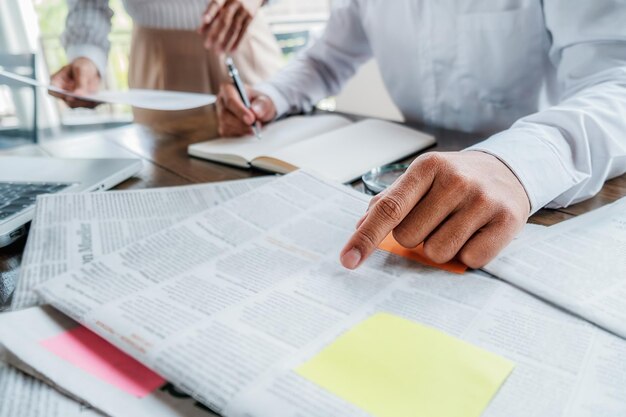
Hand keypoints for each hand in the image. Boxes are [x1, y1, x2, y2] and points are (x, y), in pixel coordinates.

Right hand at [49, 57, 100, 107]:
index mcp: (56, 83)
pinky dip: (96, 103)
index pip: (53, 92)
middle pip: (69, 102)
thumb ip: (79, 82)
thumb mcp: (81, 70)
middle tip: (90, 100)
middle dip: (80, 101)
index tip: (70, 97)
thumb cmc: (81, 65)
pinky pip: (89, 105)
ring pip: (80, 105)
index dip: (60, 96)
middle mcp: (62, 94)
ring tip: (100, 100)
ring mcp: (72, 100)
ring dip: (89, 103)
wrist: (90, 68)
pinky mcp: (83, 102)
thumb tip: (79, 95)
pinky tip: (104, 100)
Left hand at [198, 0, 262, 52]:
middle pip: (224, 20)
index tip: (203, 20)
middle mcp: (235, 2)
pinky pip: (243, 31)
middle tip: (207, 45)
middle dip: (215, 33)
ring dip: (226, 41)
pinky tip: (231, 50)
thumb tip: (200, 32)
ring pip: (234, 28)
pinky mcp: (250, 17)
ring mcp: (243, 10)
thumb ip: (210, 14)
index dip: (210, 12)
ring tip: (218, 52)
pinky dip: (237, 41)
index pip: (216, 4)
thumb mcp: (221, 1)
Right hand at [216, 82, 275, 135]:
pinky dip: (240, 134)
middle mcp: (221, 101)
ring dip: (242, 130)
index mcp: (229, 88)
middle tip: (255, 128)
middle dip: (241, 124)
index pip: (231, 101)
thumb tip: (256, 112)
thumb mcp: (265, 100)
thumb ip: (262, 104)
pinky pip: (228, 133)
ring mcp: (220, 114)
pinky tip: (248, 130)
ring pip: (226, 126)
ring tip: (255, 128)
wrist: (259, 111)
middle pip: (225, 115)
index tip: (251, 120)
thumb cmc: (260, 103)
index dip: (240, 111)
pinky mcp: (222, 126)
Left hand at [340, 151, 530, 269]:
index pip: (389, 209)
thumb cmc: (455, 180)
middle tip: (436, 219)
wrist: (509, 170)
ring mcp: (482, 200)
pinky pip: (470, 260)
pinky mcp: (507, 221)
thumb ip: (390, 201)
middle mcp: (455, 180)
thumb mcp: (423, 178)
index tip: (348, 260)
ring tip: (456, 226)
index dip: (365, 237)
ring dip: (441, 247)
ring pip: (437, 252)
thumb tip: (360, 226)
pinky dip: (468, 254)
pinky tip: (477, 233)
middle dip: (416, 236)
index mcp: (427, 167)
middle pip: (409, 237)